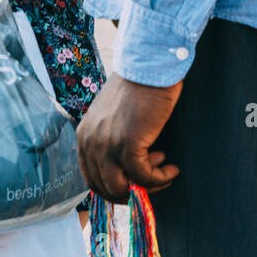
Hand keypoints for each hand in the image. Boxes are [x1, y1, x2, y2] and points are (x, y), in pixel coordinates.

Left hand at [77, 72, 182, 201]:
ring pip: (121, 189)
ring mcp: (106, 145)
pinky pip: (144, 178)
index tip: (137, 179)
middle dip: (132, 191)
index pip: (91, 178)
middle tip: (153, 176)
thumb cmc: (137, 85)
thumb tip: (126, 165)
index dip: (116, 186)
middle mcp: (90, 142)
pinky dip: (161, 179)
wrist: (149, 65)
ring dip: (147, 187)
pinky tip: (172, 168)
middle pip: (105, 188)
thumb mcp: (114, 115)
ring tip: (164, 170)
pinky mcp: (128, 145)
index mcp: (84, 135)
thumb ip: (111, 137)